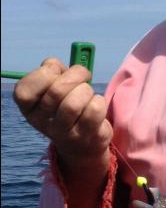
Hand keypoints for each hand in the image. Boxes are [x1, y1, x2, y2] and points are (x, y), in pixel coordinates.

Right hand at [13, 58, 111, 178]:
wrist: (82, 143)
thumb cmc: (66, 105)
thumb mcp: (53, 87)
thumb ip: (52, 70)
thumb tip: (56, 64)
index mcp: (29, 108)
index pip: (25, 89)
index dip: (46, 73)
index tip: (57, 72)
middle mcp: (42, 123)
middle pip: (57, 90)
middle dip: (76, 75)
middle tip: (83, 76)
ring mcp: (64, 132)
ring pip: (75, 102)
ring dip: (87, 90)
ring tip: (87, 93)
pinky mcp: (86, 136)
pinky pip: (95, 109)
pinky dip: (99, 100)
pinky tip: (95, 104)